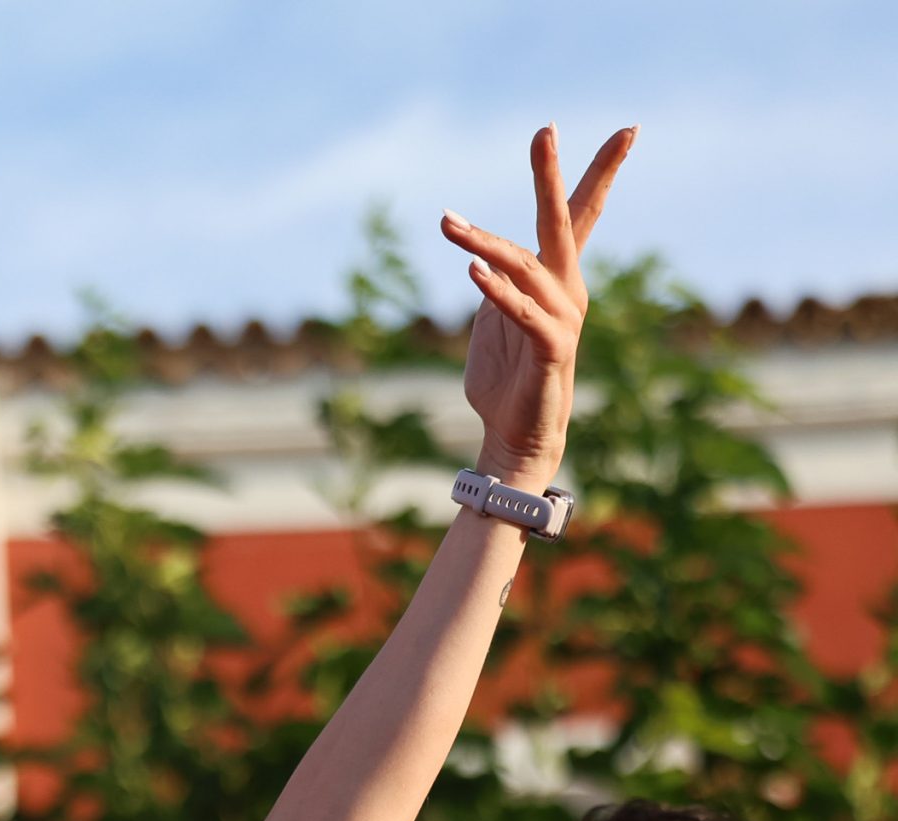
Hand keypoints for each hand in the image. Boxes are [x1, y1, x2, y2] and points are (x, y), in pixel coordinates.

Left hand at [442, 125, 637, 489]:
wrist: (516, 436)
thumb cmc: (506, 379)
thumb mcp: (493, 321)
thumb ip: (496, 288)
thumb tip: (483, 261)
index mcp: (555, 278)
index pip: (578, 215)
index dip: (598, 172)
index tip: (626, 128)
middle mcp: (567, 290)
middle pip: (562, 223)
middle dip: (552, 176)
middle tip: (544, 130)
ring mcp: (562, 318)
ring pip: (524, 268)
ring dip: (483, 246)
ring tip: (448, 225)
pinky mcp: (549, 349)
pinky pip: (521, 313)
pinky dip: (498, 292)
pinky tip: (472, 273)